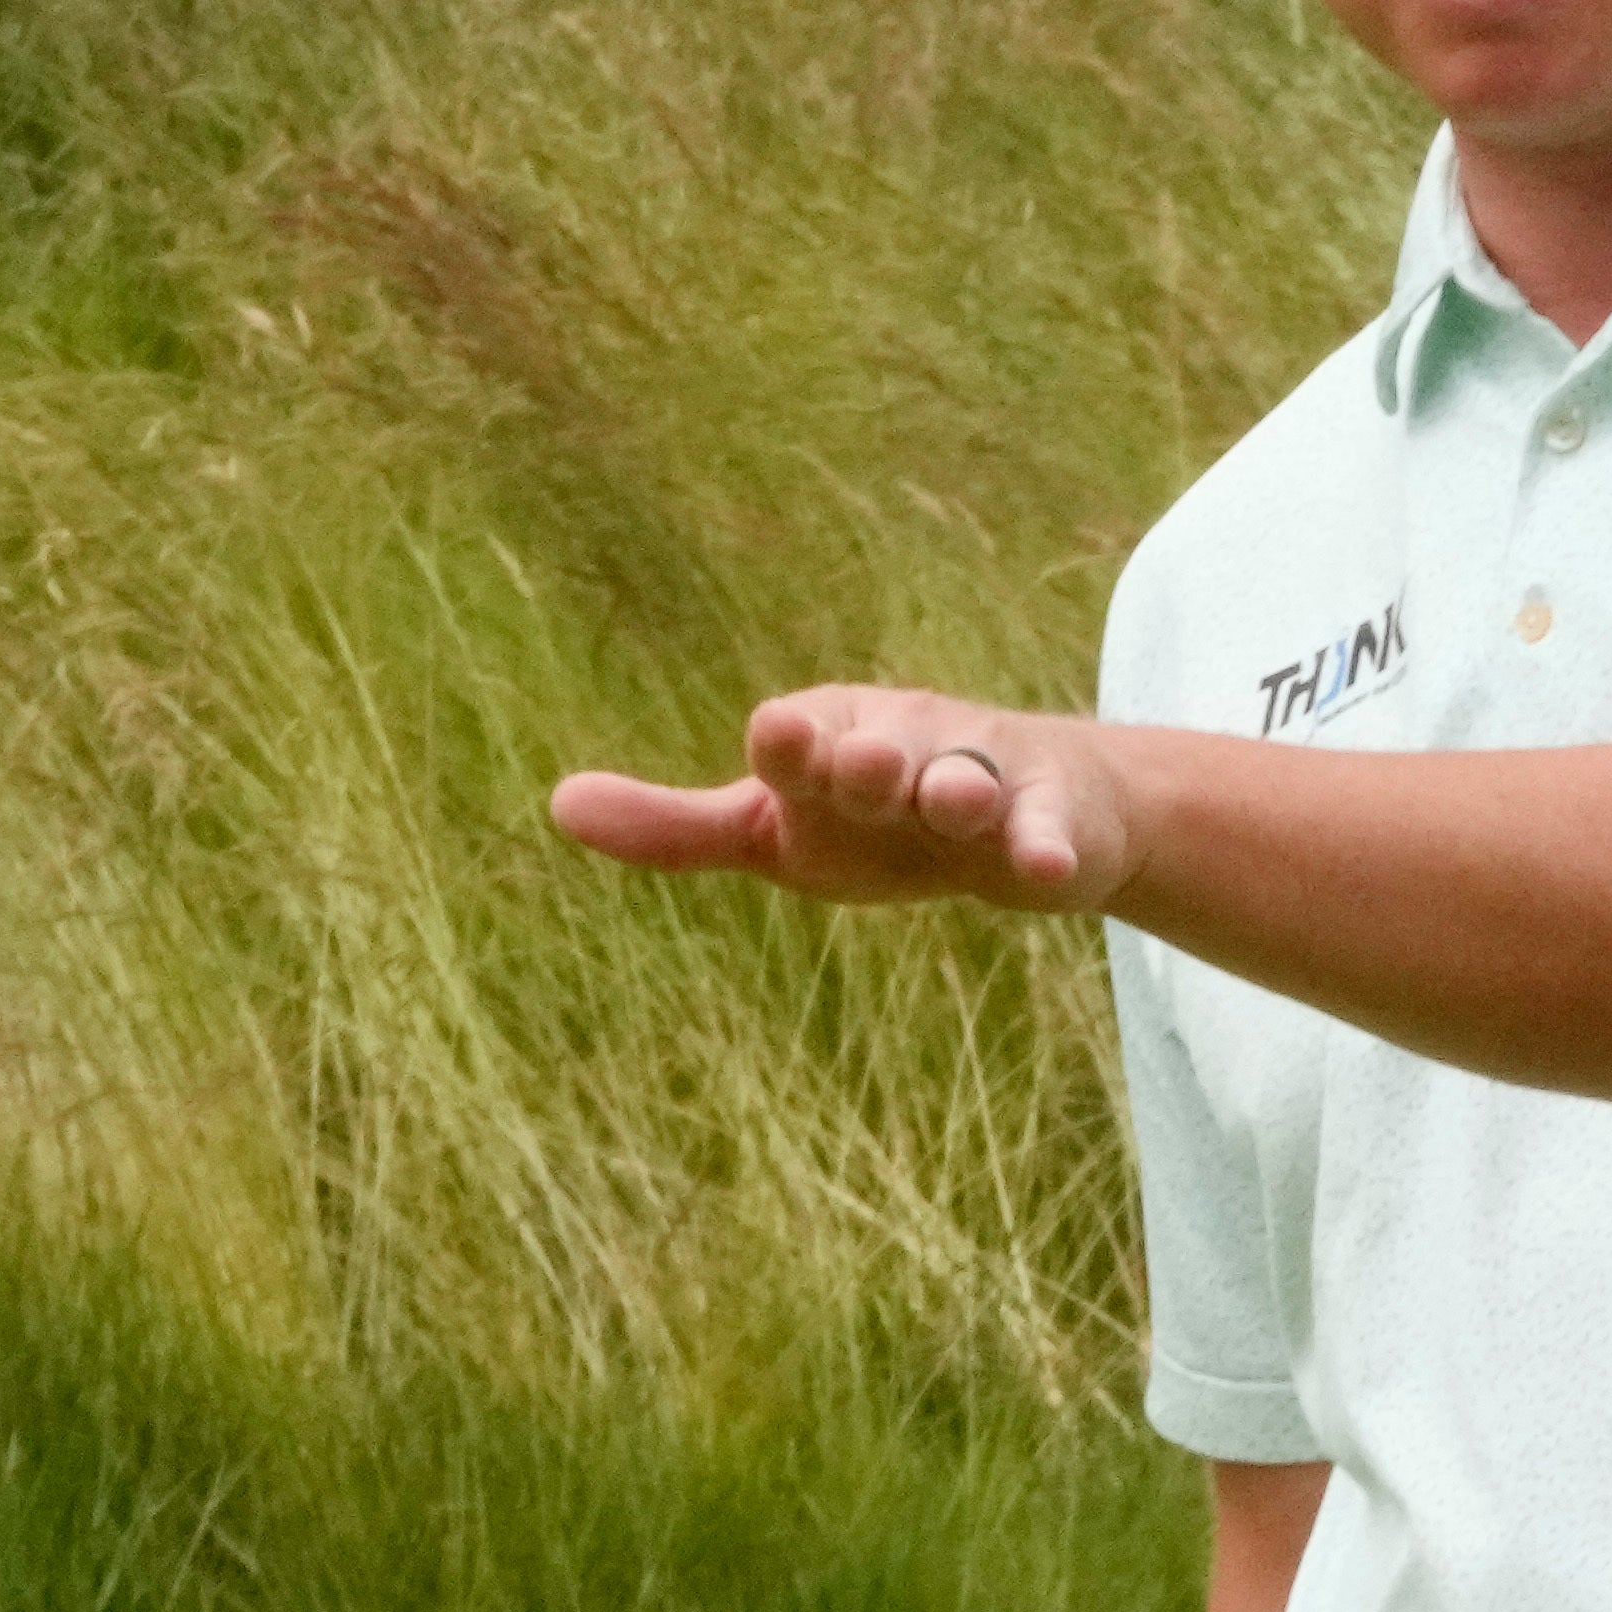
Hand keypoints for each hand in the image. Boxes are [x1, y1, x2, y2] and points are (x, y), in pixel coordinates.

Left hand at [548, 685, 1141, 914]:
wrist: (1034, 809)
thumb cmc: (878, 819)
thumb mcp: (777, 827)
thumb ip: (676, 827)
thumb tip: (558, 803)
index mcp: (828, 742)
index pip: (797, 741)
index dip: (791, 745)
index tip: (777, 738)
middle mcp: (903, 744)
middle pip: (883, 749)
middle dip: (873, 758)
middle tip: (865, 767)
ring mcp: (982, 775)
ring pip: (968, 778)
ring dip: (959, 787)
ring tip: (956, 801)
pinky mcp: (1052, 814)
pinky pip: (1050, 830)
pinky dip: (1048, 847)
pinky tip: (1048, 873)